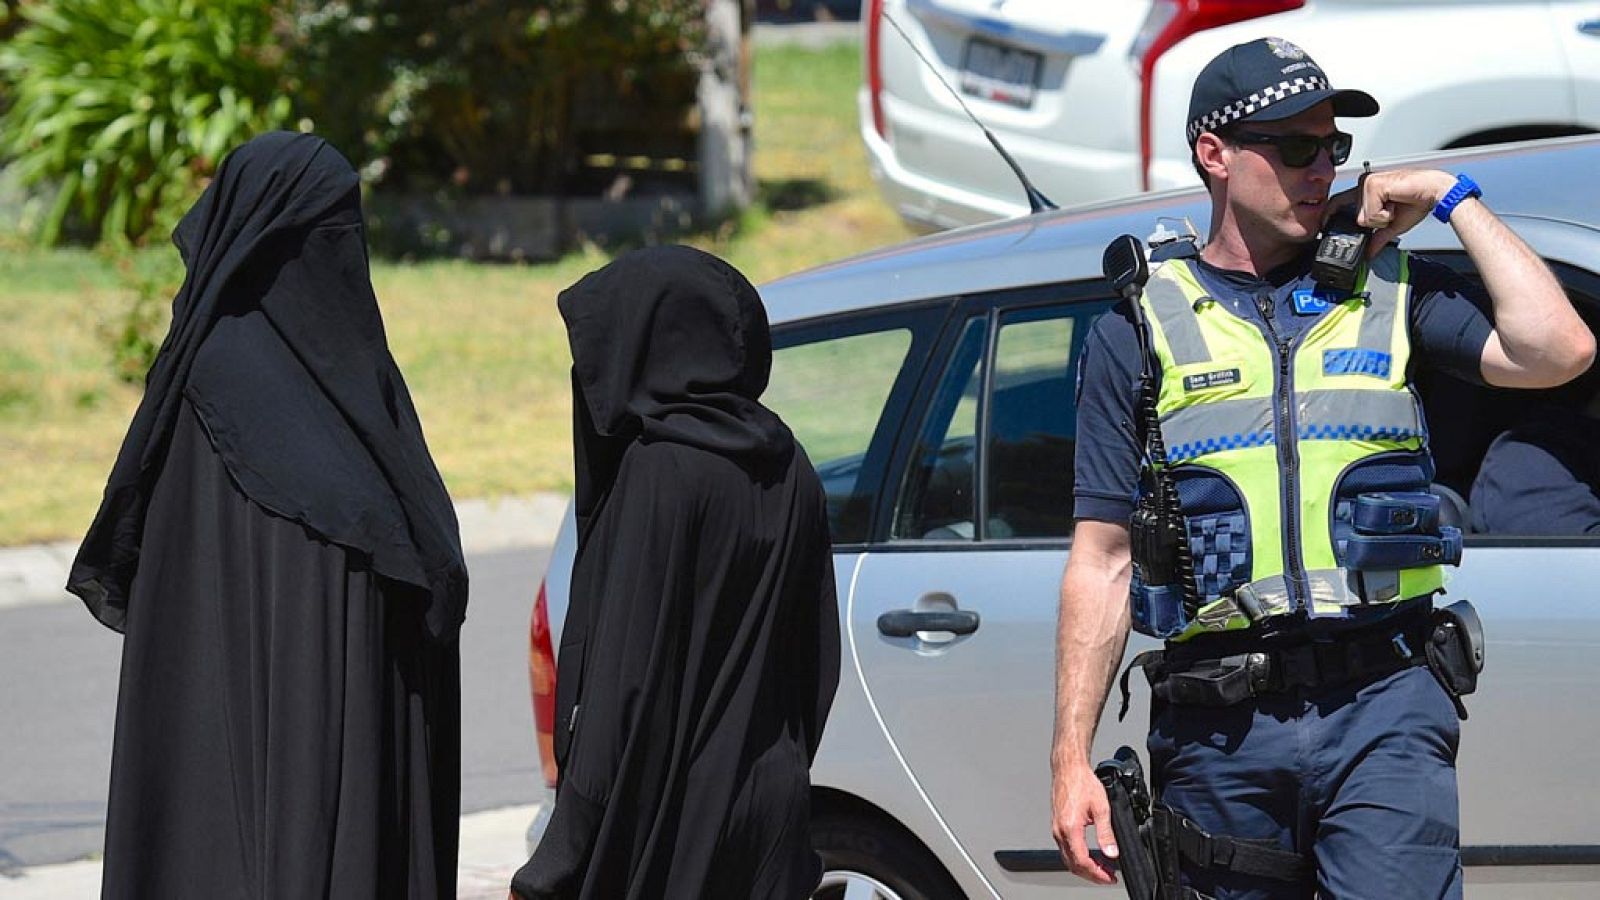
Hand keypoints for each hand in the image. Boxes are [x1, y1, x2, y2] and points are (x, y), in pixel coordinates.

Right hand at [1051, 759, 1118, 883]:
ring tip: (1102, 868)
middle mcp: (1059, 831)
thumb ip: (1106, 834)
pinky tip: (1089, 856)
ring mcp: (1056, 829)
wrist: (1068, 768)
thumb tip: (1112, 853)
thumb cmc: (1082, 782)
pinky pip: (1065, 849)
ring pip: (1068, 859)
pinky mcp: (1056, 826)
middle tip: (1107, 877)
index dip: (1097, 874)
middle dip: (1091, 875)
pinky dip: (1078, 858)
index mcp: (1070, 828)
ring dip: (1084, 868)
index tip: (1109, 877)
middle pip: (1073, 865)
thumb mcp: (1101, 808)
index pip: (1082, 861)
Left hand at [1326, 169, 1459, 258]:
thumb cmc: (1417, 202)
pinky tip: (1396, 203)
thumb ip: (1377, 238)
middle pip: (1354, 218)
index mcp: (1365, 193)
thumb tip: (1369, 254)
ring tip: (1395, 206)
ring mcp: (1367, 184)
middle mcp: (1363, 185)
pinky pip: (1371, 214)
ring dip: (1382, 219)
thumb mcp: (1393, 225)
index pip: (1338, 204)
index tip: (1323, 228)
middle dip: (1374, 223)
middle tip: (1391, 211)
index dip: (1329, 217)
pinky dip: (1386, 215)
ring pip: (1362, 218)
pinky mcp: (1373, 185)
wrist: (1435, 192)